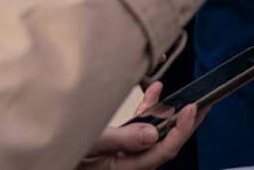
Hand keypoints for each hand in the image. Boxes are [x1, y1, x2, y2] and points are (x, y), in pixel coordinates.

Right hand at [77, 82, 206, 169]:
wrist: (47, 154)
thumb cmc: (66, 154)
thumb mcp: (92, 144)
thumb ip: (121, 139)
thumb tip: (153, 133)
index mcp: (126, 167)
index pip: (163, 151)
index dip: (181, 130)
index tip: (192, 109)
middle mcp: (129, 160)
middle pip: (165, 142)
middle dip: (186, 123)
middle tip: (206, 104)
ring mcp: (124, 151)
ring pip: (155, 133)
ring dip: (170, 113)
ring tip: (188, 96)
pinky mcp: (116, 142)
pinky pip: (138, 126)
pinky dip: (148, 108)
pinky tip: (156, 91)